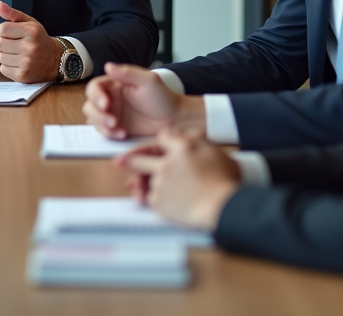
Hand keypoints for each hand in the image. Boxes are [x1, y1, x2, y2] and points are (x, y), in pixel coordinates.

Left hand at [0, 1, 62, 82]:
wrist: (55, 60)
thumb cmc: (39, 40)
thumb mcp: (30, 23)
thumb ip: (12, 13)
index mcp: (32, 32)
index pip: (1, 29)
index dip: (2, 30)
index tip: (9, 32)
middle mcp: (30, 47)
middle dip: (3, 42)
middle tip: (14, 43)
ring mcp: (26, 63)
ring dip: (5, 55)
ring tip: (17, 53)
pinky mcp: (22, 76)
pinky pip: (2, 68)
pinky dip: (8, 66)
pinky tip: (18, 62)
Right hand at [83, 62, 187, 138]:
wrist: (175, 119)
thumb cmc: (163, 97)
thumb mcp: (148, 81)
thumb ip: (128, 73)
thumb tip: (108, 66)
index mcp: (115, 85)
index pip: (94, 87)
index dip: (95, 96)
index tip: (106, 104)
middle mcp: (110, 99)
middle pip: (90, 105)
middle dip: (98, 114)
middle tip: (112, 120)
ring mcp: (112, 115)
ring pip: (94, 120)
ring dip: (102, 125)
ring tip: (117, 128)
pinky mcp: (116, 129)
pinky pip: (104, 132)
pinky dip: (110, 134)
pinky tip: (122, 134)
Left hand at [115, 129, 240, 230]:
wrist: (223, 208)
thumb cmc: (224, 181)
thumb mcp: (215, 151)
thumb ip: (197, 139)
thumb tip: (185, 134)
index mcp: (181, 148)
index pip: (163, 138)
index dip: (160, 141)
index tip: (154, 144)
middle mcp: (166, 164)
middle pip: (138, 157)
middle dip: (129, 158)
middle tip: (118, 161)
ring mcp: (161, 184)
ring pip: (144, 180)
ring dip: (141, 182)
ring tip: (135, 185)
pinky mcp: (159, 203)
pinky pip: (150, 198)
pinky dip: (153, 198)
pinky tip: (156, 200)